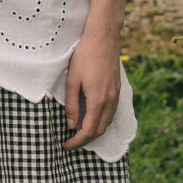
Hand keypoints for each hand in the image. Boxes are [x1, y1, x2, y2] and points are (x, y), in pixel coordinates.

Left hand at [63, 29, 121, 150]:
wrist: (103, 37)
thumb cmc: (84, 56)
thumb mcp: (72, 81)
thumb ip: (72, 105)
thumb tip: (71, 125)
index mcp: (98, 100)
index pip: (89, 130)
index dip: (77, 141)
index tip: (65, 145)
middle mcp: (110, 101)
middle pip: (100, 130)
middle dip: (85, 139)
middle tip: (70, 141)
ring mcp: (116, 95)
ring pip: (107, 122)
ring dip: (94, 130)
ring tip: (78, 131)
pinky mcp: (117, 89)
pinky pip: (111, 112)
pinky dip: (101, 120)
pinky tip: (91, 117)